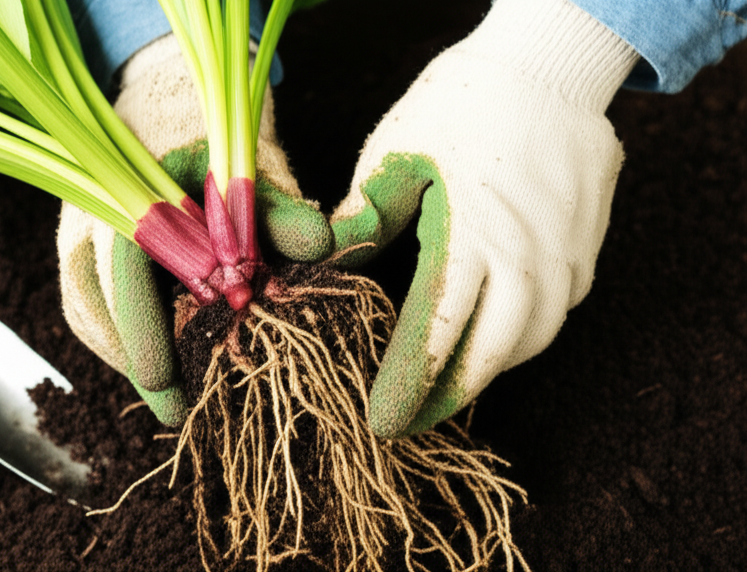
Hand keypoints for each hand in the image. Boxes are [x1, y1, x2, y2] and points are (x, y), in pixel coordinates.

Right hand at [58, 34, 331, 425]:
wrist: (167, 108)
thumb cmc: (211, 137)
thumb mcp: (250, 164)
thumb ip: (280, 206)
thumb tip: (322, 246)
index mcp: (128, 185)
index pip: (121, 261)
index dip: (139, 323)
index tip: (162, 378)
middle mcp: (91, 213)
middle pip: (95, 300)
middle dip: (134, 358)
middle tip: (175, 411)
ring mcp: (79, 234)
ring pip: (88, 310)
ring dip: (127, 356)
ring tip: (171, 397)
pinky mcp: (84, 255)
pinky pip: (90, 307)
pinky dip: (121, 340)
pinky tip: (158, 364)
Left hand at [329, 0, 639, 436]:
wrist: (549, 63)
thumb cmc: (461, 103)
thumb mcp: (395, 154)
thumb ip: (364, 219)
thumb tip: (330, 266)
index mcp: (471, 238)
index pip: (435, 336)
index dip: (408, 385)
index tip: (382, 421)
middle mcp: (528, 259)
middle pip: (492, 355)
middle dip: (450, 396)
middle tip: (413, 420)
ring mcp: (567, 255)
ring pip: (533, 339)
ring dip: (487, 369)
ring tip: (446, 385)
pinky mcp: (587, 246)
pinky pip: (558, 310)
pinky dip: (522, 335)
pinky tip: (492, 337)